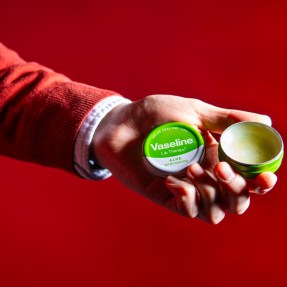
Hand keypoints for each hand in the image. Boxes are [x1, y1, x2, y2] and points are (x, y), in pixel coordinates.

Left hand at [91, 95, 276, 223]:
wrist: (122, 123)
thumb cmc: (156, 114)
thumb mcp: (193, 111)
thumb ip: (226, 119)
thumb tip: (266, 122)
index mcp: (216, 157)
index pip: (247, 179)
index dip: (260, 184)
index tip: (266, 177)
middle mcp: (205, 177)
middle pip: (235, 201)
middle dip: (236, 190)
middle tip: (221, 168)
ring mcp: (185, 188)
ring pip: (214, 212)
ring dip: (210, 194)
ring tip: (190, 169)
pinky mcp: (165, 196)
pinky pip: (187, 211)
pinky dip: (186, 198)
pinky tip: (173, 180)